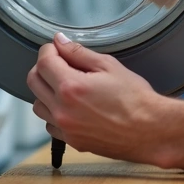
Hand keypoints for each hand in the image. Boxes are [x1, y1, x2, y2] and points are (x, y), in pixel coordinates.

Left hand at [27, 33, 169, 165]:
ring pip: (38, 105)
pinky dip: (55, 113)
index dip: (48, 50)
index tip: (57, 48)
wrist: (150, 131)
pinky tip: (72, 107)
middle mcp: (62, 110)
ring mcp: (65, 128)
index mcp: (71, 87)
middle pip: (33, 81)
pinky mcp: (72, 141)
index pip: (43, 62)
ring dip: (46, 91)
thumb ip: (79, 53)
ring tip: (67, 86)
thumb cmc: (135, 99)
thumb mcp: (109, 66)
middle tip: (60, 63)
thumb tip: (60, 41)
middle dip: (43, 67)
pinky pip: (50, 125)